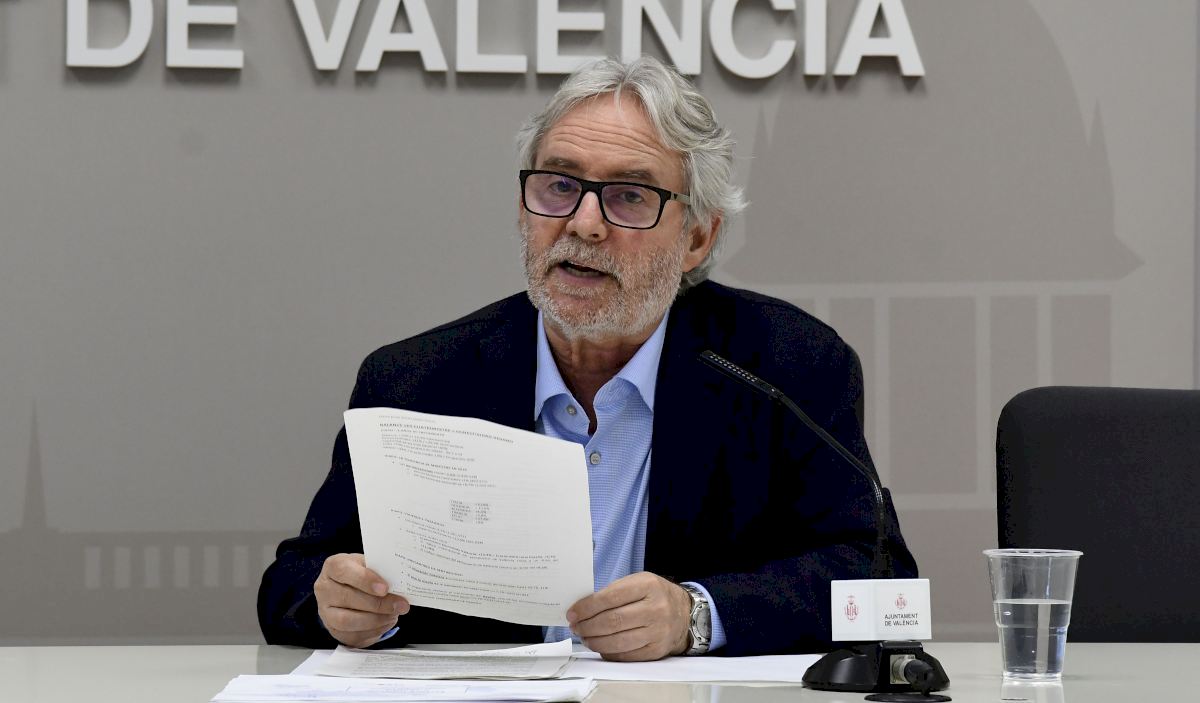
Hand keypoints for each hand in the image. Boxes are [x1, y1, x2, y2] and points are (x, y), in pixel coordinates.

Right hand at [314, 553, 409, 647]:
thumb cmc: (362, 574)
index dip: (365, 580)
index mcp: (333, 567)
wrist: (349, 589)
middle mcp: (324, 589)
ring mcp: (325, 612)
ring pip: (347, 621)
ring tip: (393, 615)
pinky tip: (386, 623)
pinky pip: (352, 635)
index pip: (344, 571)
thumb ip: (380, 570)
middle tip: (400, 605)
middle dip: (378, 604)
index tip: (385, 588)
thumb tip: (399, 582)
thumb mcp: (368, 564)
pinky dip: (373, 631)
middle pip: (347, 598)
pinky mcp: (333, 630)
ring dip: (375, 620)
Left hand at [566, 572, 691, 660]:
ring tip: (585, 637)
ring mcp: (658, 632)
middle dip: (587, 626)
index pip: (610, 597)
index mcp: (648, 586)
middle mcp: (655, 609)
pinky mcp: (656, 650)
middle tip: (575, 627)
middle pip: (612, 621)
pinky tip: (600, 646)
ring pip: (617, 641)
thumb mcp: (638, 582)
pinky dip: (608, 652)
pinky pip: (626, 655)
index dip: (587, 607)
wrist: (684, 613)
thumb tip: (583, 608)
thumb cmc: (654, 595)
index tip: (572, 613)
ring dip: (594, 641)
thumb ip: (613, 592)